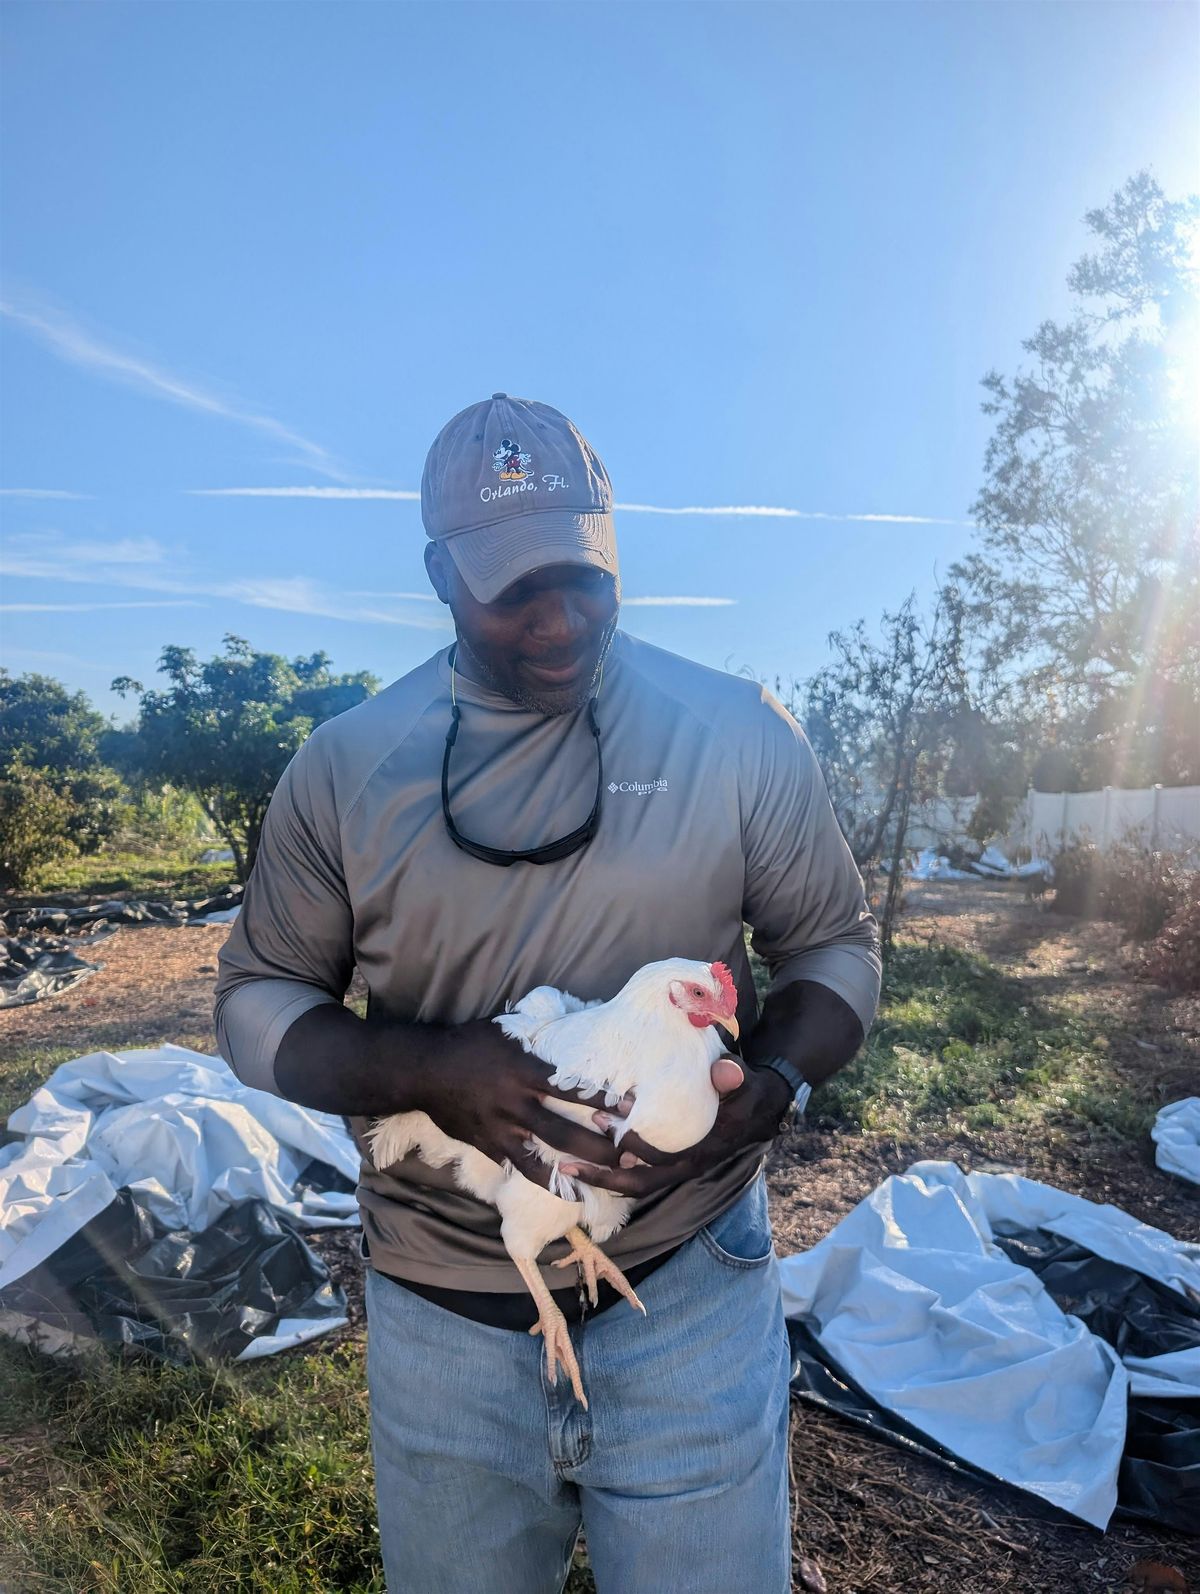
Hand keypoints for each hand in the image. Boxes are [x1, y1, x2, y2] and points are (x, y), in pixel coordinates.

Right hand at [406, 1020, 631, 1189]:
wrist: (423, 1071)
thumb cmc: (468, 1045)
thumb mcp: (504, 1031)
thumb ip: (536, 1035)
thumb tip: (572, 1019)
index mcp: (522, 1072)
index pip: (569, 1088)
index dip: (600, 1099)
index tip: (628, 1108)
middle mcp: (514, 1104)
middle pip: (562, 1132)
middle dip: (596, 1146)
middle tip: (627, 1156)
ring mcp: (500, 1129)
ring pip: (542, 1158)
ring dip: (573, 1171)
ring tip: (603, 1183)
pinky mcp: (487, 1145)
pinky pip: (518, 1166)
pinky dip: (541, 1179)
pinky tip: (563, 1190)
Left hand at [554, 1057, 793, 1196]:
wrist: (758, 1109)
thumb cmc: (745, 1093)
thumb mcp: (744, 1082)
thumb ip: (732, 1077)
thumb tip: (726, 1072)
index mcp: (700, 1151)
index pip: (662, 1158)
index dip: (633, 1143)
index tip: (605, 1116)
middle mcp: (685, 1166)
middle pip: (638, 1183)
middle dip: (601, 1175)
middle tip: (567, 1160)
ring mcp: (675, 1167)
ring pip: (633, 1184)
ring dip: (599, 1177)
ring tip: (564, 1165)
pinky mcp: (667, 1162)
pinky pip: (635, 1176)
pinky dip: (609, 1172)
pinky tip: (583, 1161)